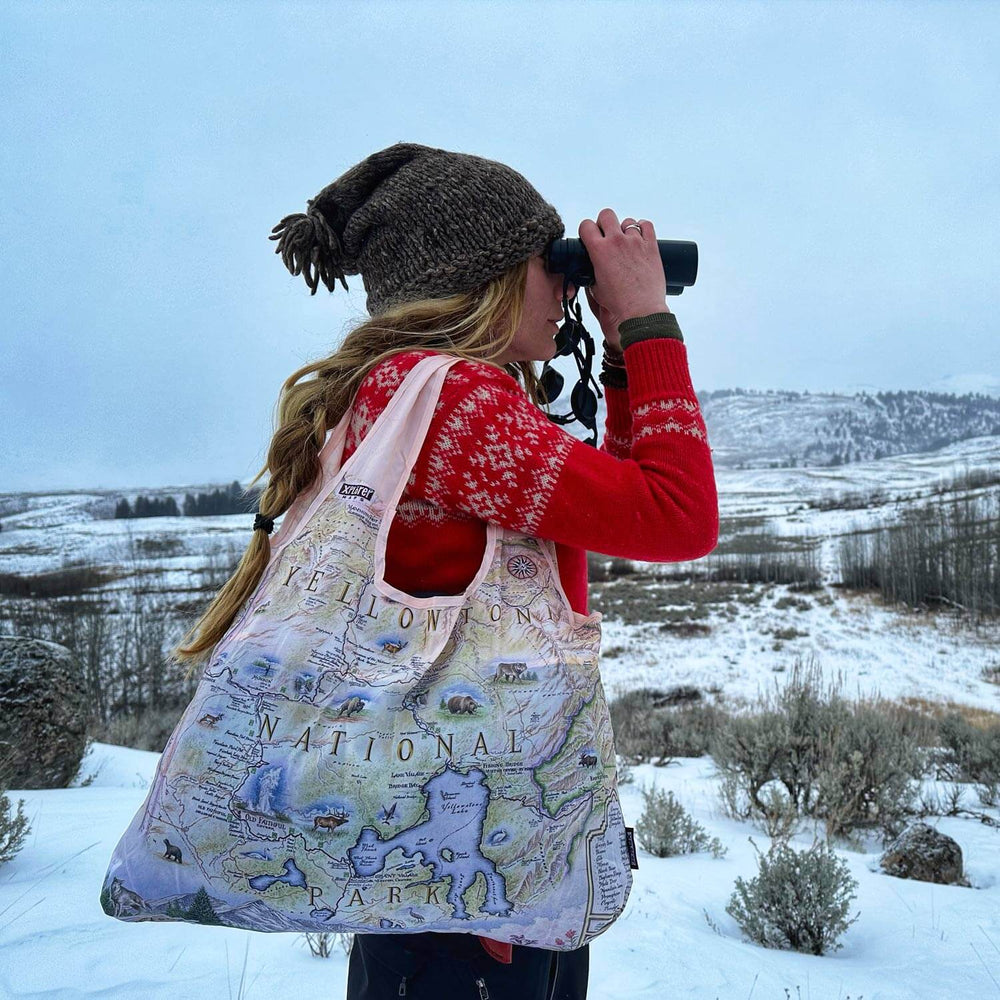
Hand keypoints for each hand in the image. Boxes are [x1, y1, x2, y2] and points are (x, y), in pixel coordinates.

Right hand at [579, 209, 668, 350]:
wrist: (640, 312)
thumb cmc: (618, 304)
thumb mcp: (595, 288)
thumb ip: (591, 272)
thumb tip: (592, 266)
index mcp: (599, 251)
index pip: (586, 225)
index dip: (586, 230)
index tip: (590, 237)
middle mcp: (617, 241)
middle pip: (606, 214)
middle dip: (604, 223)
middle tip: (606, 236)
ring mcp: (636, 242)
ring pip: (627, 221)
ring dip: (624, 230)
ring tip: (626, 243)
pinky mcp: (652, 246)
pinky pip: (647, 225)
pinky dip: (642, 228)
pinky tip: (640, 237)